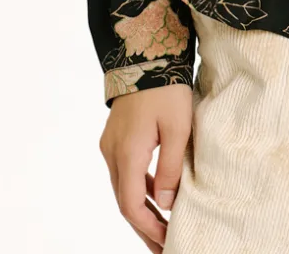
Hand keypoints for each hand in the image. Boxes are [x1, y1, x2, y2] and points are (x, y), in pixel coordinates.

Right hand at [99, 82, 192, 251]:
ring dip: (141, 209)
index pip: (132, 206)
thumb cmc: (166, 88)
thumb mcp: (177, 128)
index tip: (167, 243)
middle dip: (144, 227)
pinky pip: (125, 171)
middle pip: (125, 202)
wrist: (146, 53)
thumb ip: (170, 169)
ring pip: (123, 188)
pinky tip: (156, 195)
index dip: (149, 229)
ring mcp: (110, 144)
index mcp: (127, 154)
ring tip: (162, 228)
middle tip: (163, 246)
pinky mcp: (115, 136)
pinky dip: (139, 188)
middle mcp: (112, 153)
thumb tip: (167, 205)